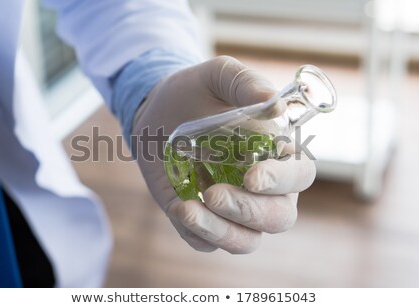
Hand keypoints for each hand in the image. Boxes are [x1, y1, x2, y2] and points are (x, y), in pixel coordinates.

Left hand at [132, 56, 315, 252]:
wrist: (156, 111)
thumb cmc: (195, 92)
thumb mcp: (217, 76)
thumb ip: (245, 83)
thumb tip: (276, 104)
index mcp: (276, 153)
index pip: (298, 176)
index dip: (282, 180)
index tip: (253, 175)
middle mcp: (262, 188)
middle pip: (278, 217)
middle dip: (250, 211)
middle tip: (214, 193)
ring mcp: (232, 207)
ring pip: (247, 240)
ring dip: (222, 230)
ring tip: (188, 209)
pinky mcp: (203, 220)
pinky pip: (209, 243)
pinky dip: (199, 234)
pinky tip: (180, 210)